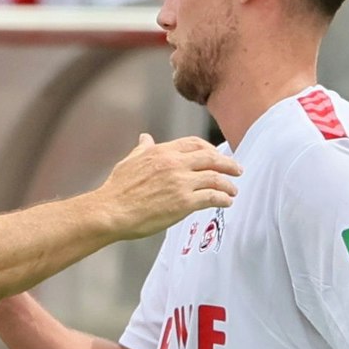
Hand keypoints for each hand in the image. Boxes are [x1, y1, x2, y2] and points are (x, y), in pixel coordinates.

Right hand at [95, 134, 241, 241]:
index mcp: (163, 152)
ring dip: (228, 184)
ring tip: (233, 190)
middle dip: (227, 163)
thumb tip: (145, 138)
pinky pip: (212, 197)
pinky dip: (223, 198)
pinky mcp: (184, 203)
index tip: (217, 155)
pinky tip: (226, 201)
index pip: (194, 144)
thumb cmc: (117, 190)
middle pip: (211, 158)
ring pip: (215, 178)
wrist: (111, 211)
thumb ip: (143, 149)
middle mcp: (175, 164)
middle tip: (237, 169)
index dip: (210, 149)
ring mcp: (181, 183)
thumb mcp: (129, 161)